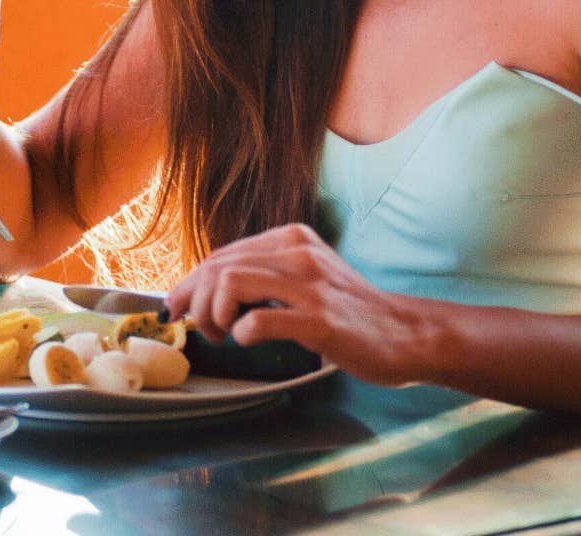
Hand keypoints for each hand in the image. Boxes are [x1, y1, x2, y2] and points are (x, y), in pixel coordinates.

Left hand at [164, 223, 432, 385]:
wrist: (404, 333)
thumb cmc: (349, 312)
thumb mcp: (307, 277)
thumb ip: (266, 275)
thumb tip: (206, 289)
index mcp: (292, 239)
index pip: (221, 254)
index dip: (189, 282)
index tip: (176, 308)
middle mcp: (298, 253)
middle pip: (218, 266)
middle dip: (194, 300)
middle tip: (201, 329)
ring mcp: (311, 284)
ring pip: (229, 283)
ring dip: (213, 315)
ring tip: (223, 335)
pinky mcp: (320, 319)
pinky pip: (258, 321)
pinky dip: (241, 334)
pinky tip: (248, 341)